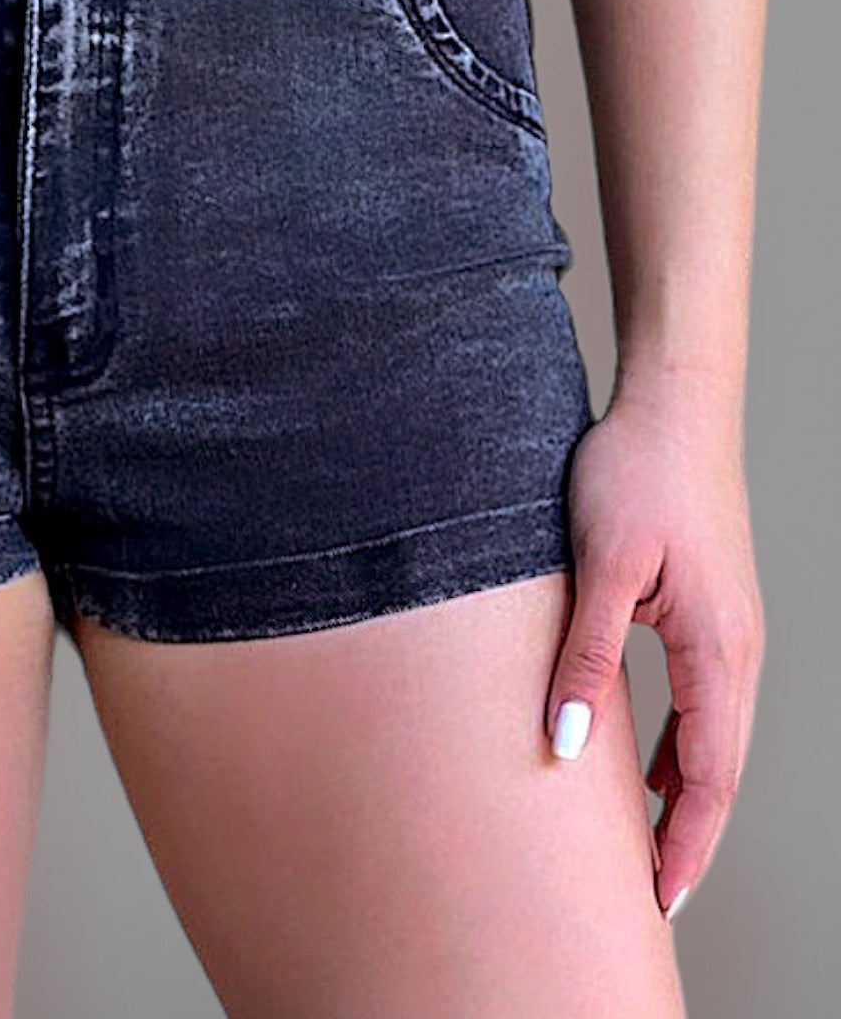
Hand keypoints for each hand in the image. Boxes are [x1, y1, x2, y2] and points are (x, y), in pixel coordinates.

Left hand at [543, 372, 763, 920]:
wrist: (673, 406)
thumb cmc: (636, 474)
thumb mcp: (603, 568)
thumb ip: (586, 656)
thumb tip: (569, 744)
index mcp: (720, 648)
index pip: (712, 777)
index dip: (686, 845)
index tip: (656, 902)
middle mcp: (738, 649)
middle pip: (720, 770)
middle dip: (689, 837)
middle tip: (647, 897)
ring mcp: (729, 630)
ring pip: (713, 738)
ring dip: (685, 796)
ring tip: (642, 847)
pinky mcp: (706, 610)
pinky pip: (699, 700)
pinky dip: (679, 746)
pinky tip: (643, 762)